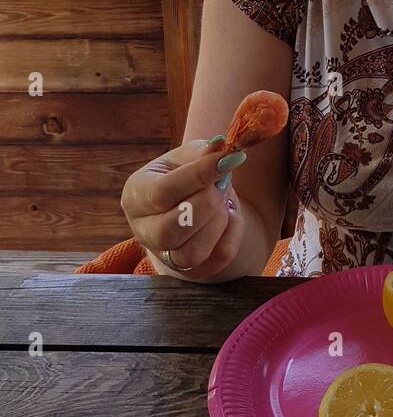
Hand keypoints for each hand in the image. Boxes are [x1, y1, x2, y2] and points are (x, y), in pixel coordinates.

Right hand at [120, 136, 246, 277]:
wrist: (188, 205)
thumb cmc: (183, 176)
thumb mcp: (186, 157)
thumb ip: (201, 152)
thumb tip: (219, 145)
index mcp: (135, 196)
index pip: (163, 192)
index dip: (199, 176)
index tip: (228, 159)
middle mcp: (143, 230)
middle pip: (171, 230)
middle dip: (207, 204)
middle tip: (223, 184)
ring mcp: (164, 255)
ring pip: (192, 253)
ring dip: (219, 223)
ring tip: (224, 200)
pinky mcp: (189, 270)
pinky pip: (216, 260)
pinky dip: (232, 236)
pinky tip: (231, 216)